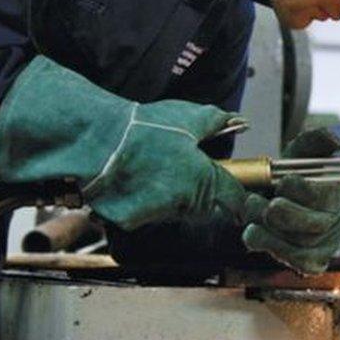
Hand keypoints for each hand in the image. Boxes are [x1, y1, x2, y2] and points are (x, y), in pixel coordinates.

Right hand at [0, 56, 248, 230]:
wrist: (97, 138)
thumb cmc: (145, 126)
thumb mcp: (188, 117)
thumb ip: (218, 122)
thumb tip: (242, 121)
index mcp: (201, 177)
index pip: (233, 199)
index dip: (236, 197)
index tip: (236, 197)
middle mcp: (182, 201)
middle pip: (201, 208)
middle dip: (196, 194)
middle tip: (176, 171)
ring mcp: (155, 214)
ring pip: (172, 213)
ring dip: (167, 199)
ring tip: (150, 171)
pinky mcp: (129, 221)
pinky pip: (142, 216)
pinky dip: (139, 204)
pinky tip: (130, 183)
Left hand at [239, 128, 339, 273]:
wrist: (272, 207)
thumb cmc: (288, 181)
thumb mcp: (298, 156)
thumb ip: (313, 142)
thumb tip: (333, 140)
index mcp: (337, 194)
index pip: (327, 196)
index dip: (304, 189)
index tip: (284, 181)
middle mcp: (336, 223)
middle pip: (314, 225)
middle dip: (283, 213)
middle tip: (263, 202)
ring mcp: (325, 246)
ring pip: (298, 243)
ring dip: (268, 226)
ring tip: (252, 209)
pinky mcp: (310, 264)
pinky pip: (290, 260)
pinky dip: (267, 244)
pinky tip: (254, 231)